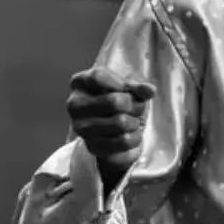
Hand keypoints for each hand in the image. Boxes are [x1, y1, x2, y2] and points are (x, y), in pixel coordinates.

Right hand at [66, 66, 155, 186]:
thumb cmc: (122, 103)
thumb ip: (139, 88)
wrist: (118, 132)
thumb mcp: (131, 90)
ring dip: (135, 122)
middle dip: (134, 105)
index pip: (98, 76)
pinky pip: (124, 141)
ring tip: (132, 121)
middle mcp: (74, 105)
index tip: (127, 88)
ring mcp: (80, 127)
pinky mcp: (92, 147)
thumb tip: (149, 89)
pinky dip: (135, 137)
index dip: (120, 83)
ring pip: (121, 123)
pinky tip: (130, 135)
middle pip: (114, 101)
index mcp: (80, 83)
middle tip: (134, 108)